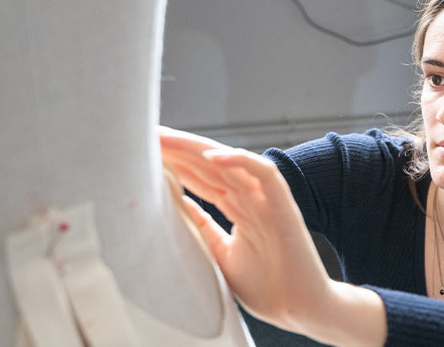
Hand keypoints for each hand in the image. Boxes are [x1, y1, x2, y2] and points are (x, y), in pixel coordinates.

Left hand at [159, 126, 331, 332]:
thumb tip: (176, 205)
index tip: (145, 152)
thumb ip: (204, 227)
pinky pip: (264, 175)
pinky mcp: (284, 207)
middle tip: (145, 135)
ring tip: (166, 138)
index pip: (203, 176)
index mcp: (239, 208)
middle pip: (211, 164)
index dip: (175, 162)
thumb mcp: (221, 253)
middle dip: (178, 149)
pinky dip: (241, 161)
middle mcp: (252, 198)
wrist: (298, 308)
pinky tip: (212, 157)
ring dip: (197, 148)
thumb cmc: (266, 286)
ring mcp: (268, 200)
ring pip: (232, 162)